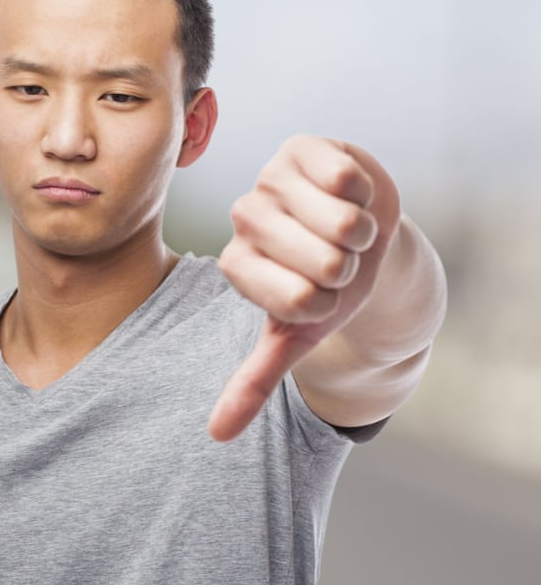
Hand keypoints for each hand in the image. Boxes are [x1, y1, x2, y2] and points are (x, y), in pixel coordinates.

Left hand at [209, 136, 401, 441]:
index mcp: (236, 266)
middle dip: (350, 268)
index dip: (330, 303)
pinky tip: (349, 194)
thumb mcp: (292, 336)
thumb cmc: (321, 287)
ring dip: (363, 233)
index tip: (318, 294)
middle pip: (327, 264)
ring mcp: (269, 178)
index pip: (300, 303)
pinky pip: (349, 179)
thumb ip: (253, 382)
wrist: (358, 235)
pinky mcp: (301, 148)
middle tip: (335, 258)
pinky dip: (367, 194)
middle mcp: (243, 218)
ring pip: (344, 223)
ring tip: (345, 231)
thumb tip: (216, 436)